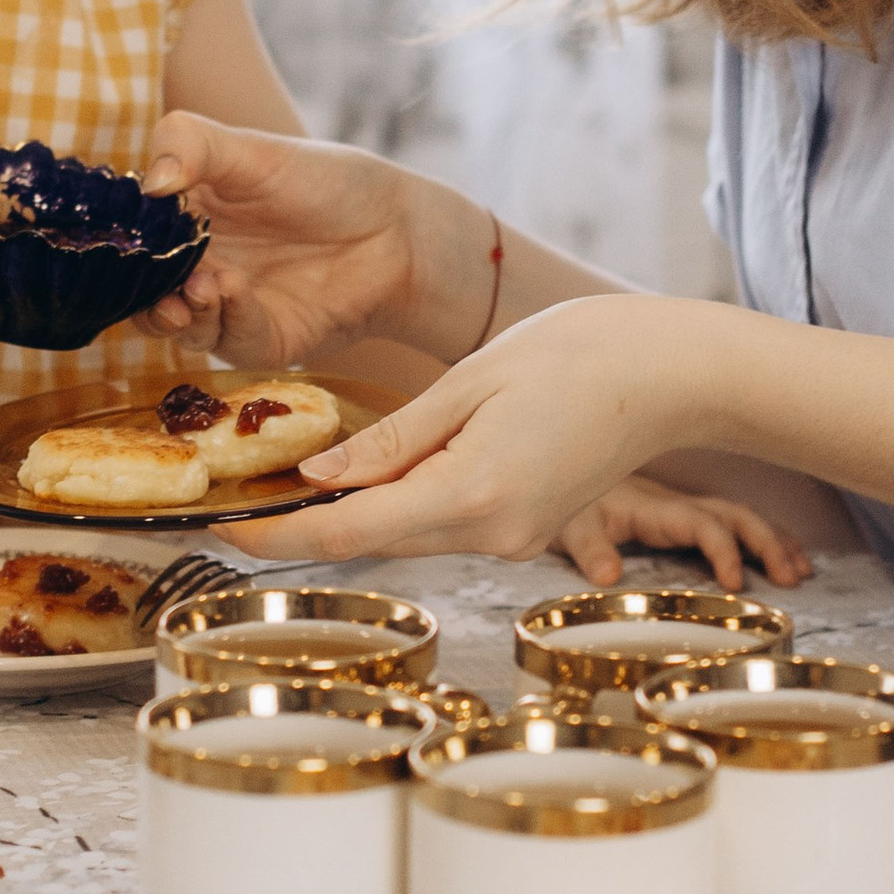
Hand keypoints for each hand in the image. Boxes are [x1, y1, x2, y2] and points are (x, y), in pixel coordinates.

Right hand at [141, 115, 452, 365]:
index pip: (129, 235)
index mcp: (183, 218)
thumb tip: (149, 180)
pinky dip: (223, 318)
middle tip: (152, 277)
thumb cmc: (327, 182)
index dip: (115, 239)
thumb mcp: (254, 149)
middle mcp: (194, 265)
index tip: (113, 236)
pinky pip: (224, 340)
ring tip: (196, 288)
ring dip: (174, 311)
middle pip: (139, 289)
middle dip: (138, 289)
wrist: (396, 231)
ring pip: (172, 324)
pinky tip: (232, 290)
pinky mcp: (257, 340)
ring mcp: (224, 306)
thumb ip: (192, 145)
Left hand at [218, 293, 717, 564]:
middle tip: (238, 499)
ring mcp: (515, 538)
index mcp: (472, 493)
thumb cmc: (580, 354)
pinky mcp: (529, 527)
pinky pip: (446, 520)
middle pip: (374, 539)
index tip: (220, 531)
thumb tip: (319, 478)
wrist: (673, 372)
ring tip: (295, 477)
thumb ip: (392, 437)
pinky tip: (381, 468)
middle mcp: (493, 533)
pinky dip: (405, 499)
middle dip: (305, 524)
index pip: (349, 530)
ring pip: (409, 531)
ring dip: (357, 509)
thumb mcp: (471, 380)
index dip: (277, 536)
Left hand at [552, 477, 810, 593]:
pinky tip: (780, 555)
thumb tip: (610, 575)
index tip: (736, 585)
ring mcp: (681, 509)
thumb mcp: (569, 527)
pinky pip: (728, 523)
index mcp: (655, 508)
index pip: (703, 524)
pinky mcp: (679, 517)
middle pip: (735, 515)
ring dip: (772, 539)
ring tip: (801, 570)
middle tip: (790, 578)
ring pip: (739, 516)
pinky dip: (759, 537)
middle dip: (767, 543)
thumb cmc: (566, 507)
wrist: (556, 475)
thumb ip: (589, 550)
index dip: (725, 551)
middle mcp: (676, 505)